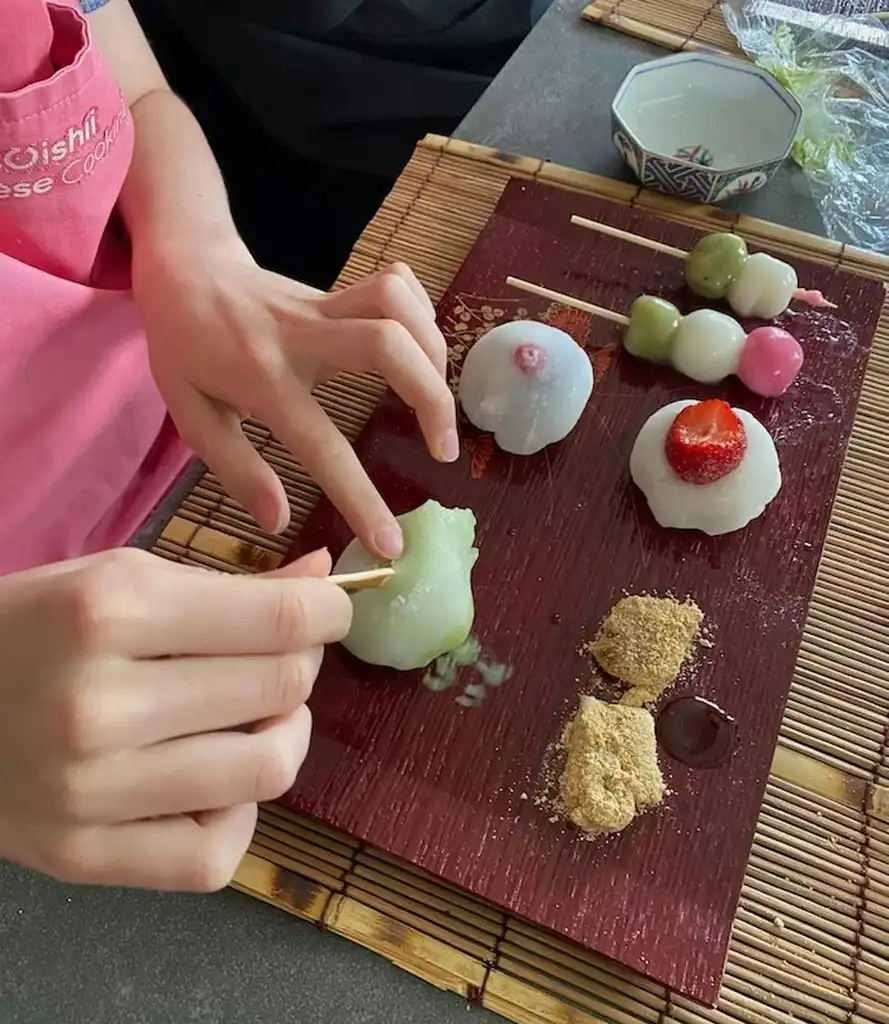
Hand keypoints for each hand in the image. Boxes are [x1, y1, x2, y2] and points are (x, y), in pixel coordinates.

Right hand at [0, 547, 350, 890]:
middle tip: (281, 655)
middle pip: (282, 690)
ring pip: (267, 770)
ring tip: (258, 716)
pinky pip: (216, 853)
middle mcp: (102, 704)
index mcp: (112, 612)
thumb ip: (229, 585)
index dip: (330, 613)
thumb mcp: (119, 579)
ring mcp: (91, 790)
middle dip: (302, 664)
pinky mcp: (83, 856)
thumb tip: (322, 578)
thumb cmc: (31, 628)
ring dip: (286, 735)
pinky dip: (238, 813)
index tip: (330, 611)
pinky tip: (216, 780)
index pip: (281, 621)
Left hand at [134, 244, 457, 559]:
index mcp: (262, 381)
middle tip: (442, 448)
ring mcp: (322, 305)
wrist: (184, 270)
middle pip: (386, 345)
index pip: (322, 445)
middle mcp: (300, 338)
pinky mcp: (337, 289)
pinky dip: (421, 313)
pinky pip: (395, 284)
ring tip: (436, 397)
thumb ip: (236, 468)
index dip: (361, 500)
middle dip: (432, 398)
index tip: (391, 544)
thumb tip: (278, 521)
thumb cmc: (185, 350)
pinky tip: (419, 349)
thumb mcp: (193, 417)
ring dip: (434, 349)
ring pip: (396, 303)